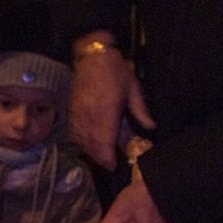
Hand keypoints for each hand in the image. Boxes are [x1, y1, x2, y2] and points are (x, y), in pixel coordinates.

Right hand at [69, 41, 154, 170]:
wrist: (93, 57)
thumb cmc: (115, 71)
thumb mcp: (133, 88)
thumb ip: (140, 110)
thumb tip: (150, 127)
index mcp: (107, 111)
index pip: (105, 142)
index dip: (108, 157)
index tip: (113, 165)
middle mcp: (90, 116)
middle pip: (92, 145)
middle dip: (100, 158)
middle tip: (109, 164)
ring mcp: (79, 114)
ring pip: (82, 141)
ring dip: (90, 151)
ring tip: (99, 156)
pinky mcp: (72, 111)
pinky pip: (74, 132)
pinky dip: (80, 141)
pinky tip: (87, 144)